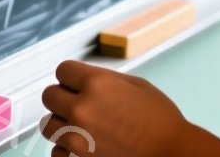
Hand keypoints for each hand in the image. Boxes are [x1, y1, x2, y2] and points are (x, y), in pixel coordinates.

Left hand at [37, 60, 189, 156]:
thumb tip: (82, 79)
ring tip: (80, 126)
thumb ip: (104, 79)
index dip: (71, 77)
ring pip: (47, 124)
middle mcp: (81, 108)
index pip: (62, 70)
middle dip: (62, 97)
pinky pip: (55, 152)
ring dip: (61, 122)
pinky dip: (63, 149)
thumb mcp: (136, 85)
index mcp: (96, 84)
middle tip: (78, 104)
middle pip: (49, 96)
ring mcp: (77, 137)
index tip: (77, 83)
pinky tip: (79, 146)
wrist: (172, 153)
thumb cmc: (160, 120)